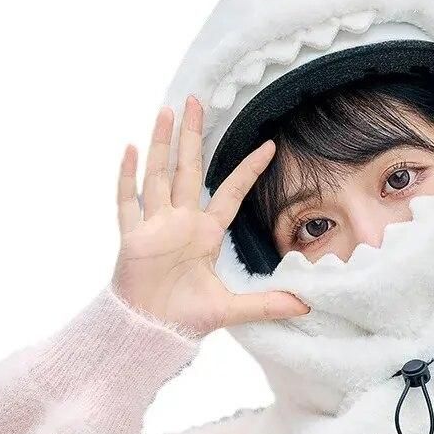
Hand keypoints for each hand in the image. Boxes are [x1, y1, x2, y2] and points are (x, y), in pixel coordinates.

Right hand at [111, 95, 308, 336]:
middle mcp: (181, 222)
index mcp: (206, 233)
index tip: (269, 146)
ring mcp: (155, 225)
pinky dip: (126, 176)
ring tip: (166, 111)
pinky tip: (129, 149)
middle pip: (188, 169)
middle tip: (196, 101)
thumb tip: (307, 305)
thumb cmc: (186, 317)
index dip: (249, 170)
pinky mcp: (133, 236)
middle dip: (192, 136)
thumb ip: (267, 304)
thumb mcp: (233, 308)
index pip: (230, 192)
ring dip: (161, 144)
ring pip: (158, 175)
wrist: (150, 332)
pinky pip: (127, 202)